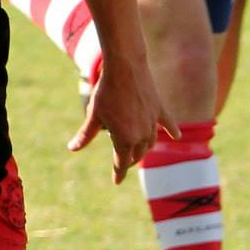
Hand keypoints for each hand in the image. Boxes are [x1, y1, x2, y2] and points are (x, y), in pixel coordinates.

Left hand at [69, 54, 168, 184]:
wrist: (126, 67)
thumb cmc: (106, 91)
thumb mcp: (95, 114)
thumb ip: (86, 134)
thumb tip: (73, 148)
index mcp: (123, 139)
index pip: (121, 164)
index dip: (118, 174)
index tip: (116, 181)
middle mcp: (141, 135)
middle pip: (137, 155)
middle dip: (129, 160)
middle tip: (123, 162)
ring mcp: (153, 123)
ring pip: (150, 142)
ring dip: (144, 148)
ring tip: (139, 149)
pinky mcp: (160, 110)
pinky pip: (167, 124)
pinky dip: (171, 131)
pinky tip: (176, 136)